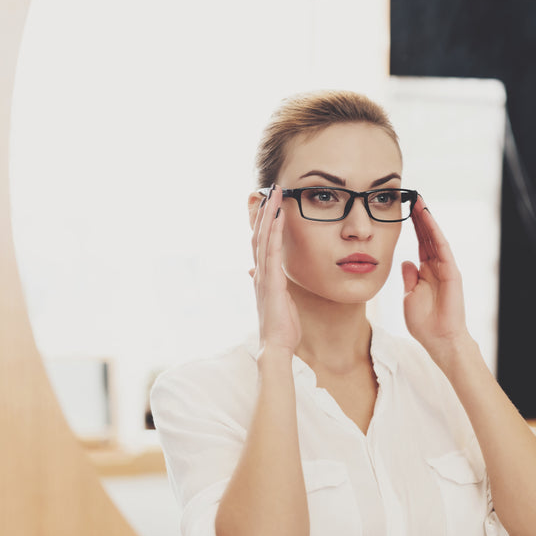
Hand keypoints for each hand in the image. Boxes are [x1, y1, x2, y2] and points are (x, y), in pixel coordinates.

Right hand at [250, 185, 300, 355]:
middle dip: (265, 212)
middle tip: (271, 190)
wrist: (275, 346)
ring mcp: (264, 276)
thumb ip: (268, 285)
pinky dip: (274, 232)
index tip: (270, 205)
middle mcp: (260, 272)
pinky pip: (272, 251)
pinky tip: (278, 217)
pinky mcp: (271, 281)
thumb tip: (255, 273)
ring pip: (264, 238)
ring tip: (273, 195)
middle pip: (260, 235)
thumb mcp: (276, 301)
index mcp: (263, 276)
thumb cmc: (280, 327)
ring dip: (268, 215)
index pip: (262, 244)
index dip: (264, 223)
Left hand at [401, 199, 470, 361]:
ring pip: (435, 238)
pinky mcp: (451, 273)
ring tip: (419, 201)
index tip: (405, 209)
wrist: (440, 340)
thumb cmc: (425, 323)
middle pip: (428, 236)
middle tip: (412, 196)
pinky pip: (442, 248)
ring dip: (427, 220)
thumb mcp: (409, 297)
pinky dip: (435, 233)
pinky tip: (428, 219)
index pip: (420, 243)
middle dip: (420, 217)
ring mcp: (445, 268)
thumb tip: (405, 262)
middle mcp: (437, 266)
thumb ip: (409, 279)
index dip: (413, 226)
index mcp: (426, 271)